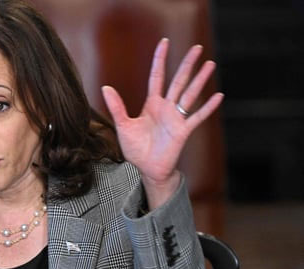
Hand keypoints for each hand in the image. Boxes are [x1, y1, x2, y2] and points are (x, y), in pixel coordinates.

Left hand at [101, 38, 222, 207]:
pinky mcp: (183, 131)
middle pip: (178, 81)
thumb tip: (106, 88)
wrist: (145, 169)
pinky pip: (197, 117)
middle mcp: (166, 108)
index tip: (164, 43)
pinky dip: (208, 107)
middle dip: (187, 64)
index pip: (157, 77)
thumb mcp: (123, 126)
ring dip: (200, 80)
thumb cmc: (135, 149)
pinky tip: (218, 96)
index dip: (160, 60)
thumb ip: (117, 107)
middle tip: (197, 47)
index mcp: (152, 104)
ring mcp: (176, 118)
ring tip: (210, 64)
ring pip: (190, 94)